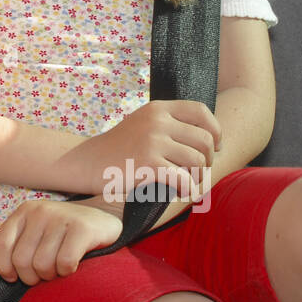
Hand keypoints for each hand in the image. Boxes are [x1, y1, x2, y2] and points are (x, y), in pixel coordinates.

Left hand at [0, 199, 122, 284]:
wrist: (105, 219)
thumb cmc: (66, 233)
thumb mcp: (38, 231)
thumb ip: (21, 244)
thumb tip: (6, 276)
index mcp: (25, 211)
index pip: (2, 243)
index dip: (5, 267)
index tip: (14, 277)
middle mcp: (40, 211)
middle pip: (21, 260)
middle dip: (32, 277)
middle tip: (45, 274)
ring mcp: (61, 217)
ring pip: (42, 265)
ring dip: (51, 275)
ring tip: (59, 268)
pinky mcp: (82, 228)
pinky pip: (64, 263)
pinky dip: (67, 272)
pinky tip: (73, 265)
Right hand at [77, 99, 221, 200]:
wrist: (87, 163)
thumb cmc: (119, 149)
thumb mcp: (144, 126)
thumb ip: (170, 126)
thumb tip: (211, 140)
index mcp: (158, 108)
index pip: (200, 111)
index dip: (215, 130)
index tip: (215, 147)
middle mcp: (157, 120)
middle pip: (204, 140)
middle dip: (207, 161)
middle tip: (197, 173)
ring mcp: (152, 141)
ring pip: (197, 161)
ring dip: (199, 178)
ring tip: (188, 184)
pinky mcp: (148, 163)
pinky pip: (183, 178)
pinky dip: (188, 190)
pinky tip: (182, 193)